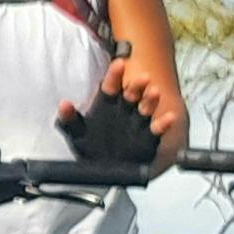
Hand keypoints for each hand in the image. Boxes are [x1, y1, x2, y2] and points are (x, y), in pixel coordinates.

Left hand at [57, 54, 180, 159]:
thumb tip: (63, 105)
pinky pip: (156, 130)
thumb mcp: (77, 134)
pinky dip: (163, 124)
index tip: (119, 64)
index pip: (110, 86)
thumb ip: (70, 120)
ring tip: (155, 92)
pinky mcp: (147, 138)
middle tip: (142, 77)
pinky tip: (169, 117)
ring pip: (146, 108)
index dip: (114, 75)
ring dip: (151, 100)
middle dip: (137, 85)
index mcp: (107, 105)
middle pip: (132, 93)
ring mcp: (137, 123)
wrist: (104, 169)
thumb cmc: (91, 147)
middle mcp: (124, 110)